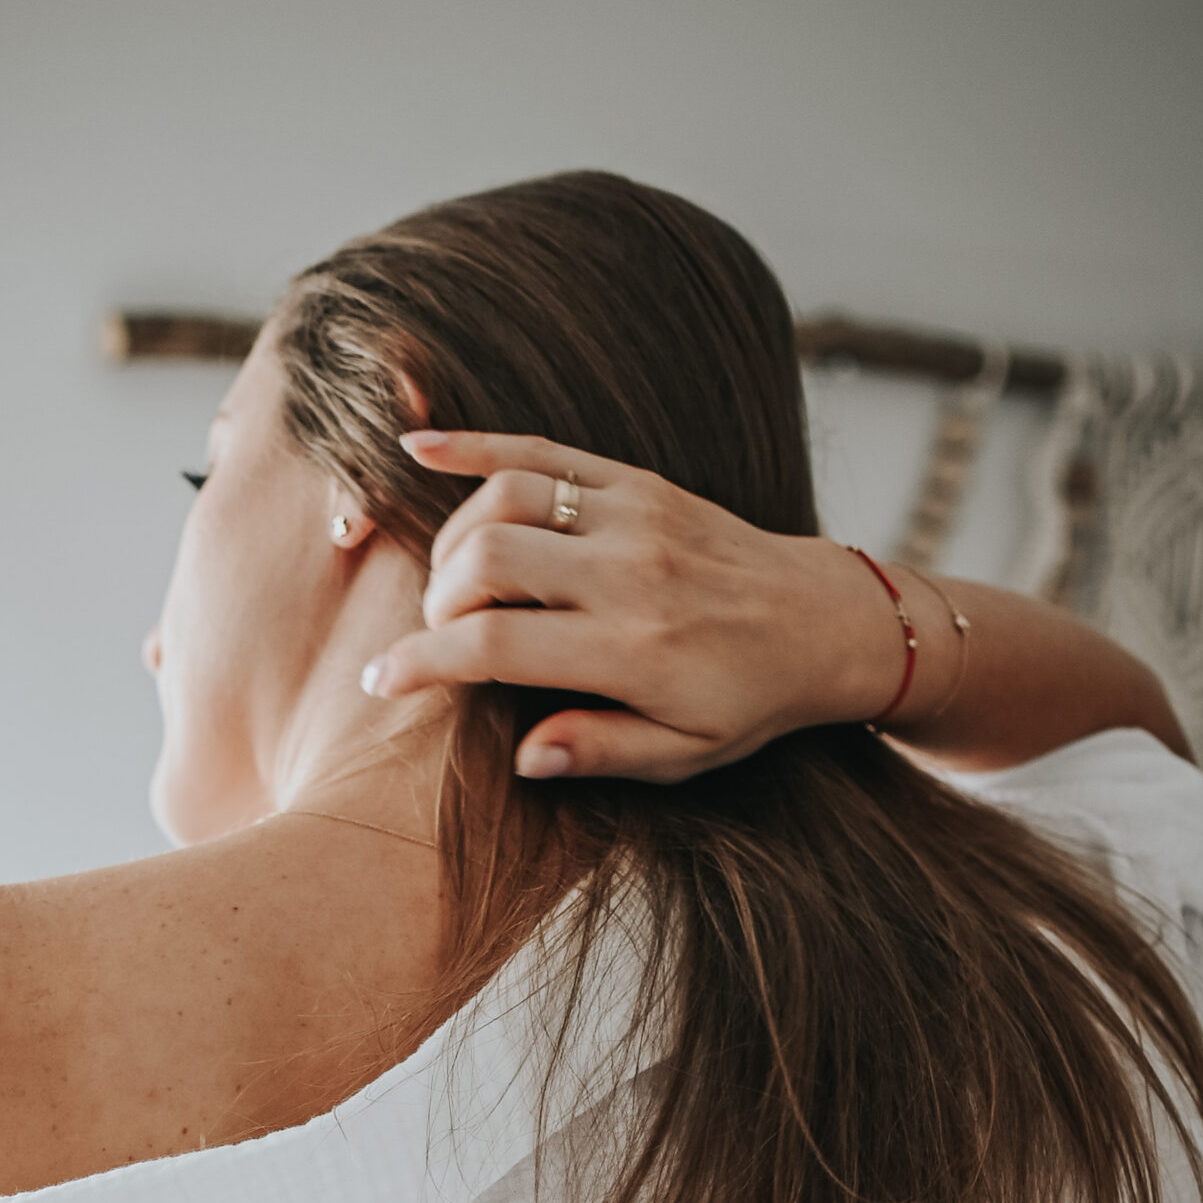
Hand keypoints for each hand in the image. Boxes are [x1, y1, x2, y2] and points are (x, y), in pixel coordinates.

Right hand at [362, 431, 894, 780]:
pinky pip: (542, 449)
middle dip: (437, 601)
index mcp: (632, 649)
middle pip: (486, 559)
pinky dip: (475, 445)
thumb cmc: (745, 699)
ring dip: (456, 539)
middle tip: (441, 636)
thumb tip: (523, 757)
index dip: (424, 662)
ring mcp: (632, 515)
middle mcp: (628, 573)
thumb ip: (601, 751)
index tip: (381, 681)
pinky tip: (421, 446)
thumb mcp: (685, 753)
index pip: (496, 643)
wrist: (820, 621)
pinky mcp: (636, 481)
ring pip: (504, 497)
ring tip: (457, 585)